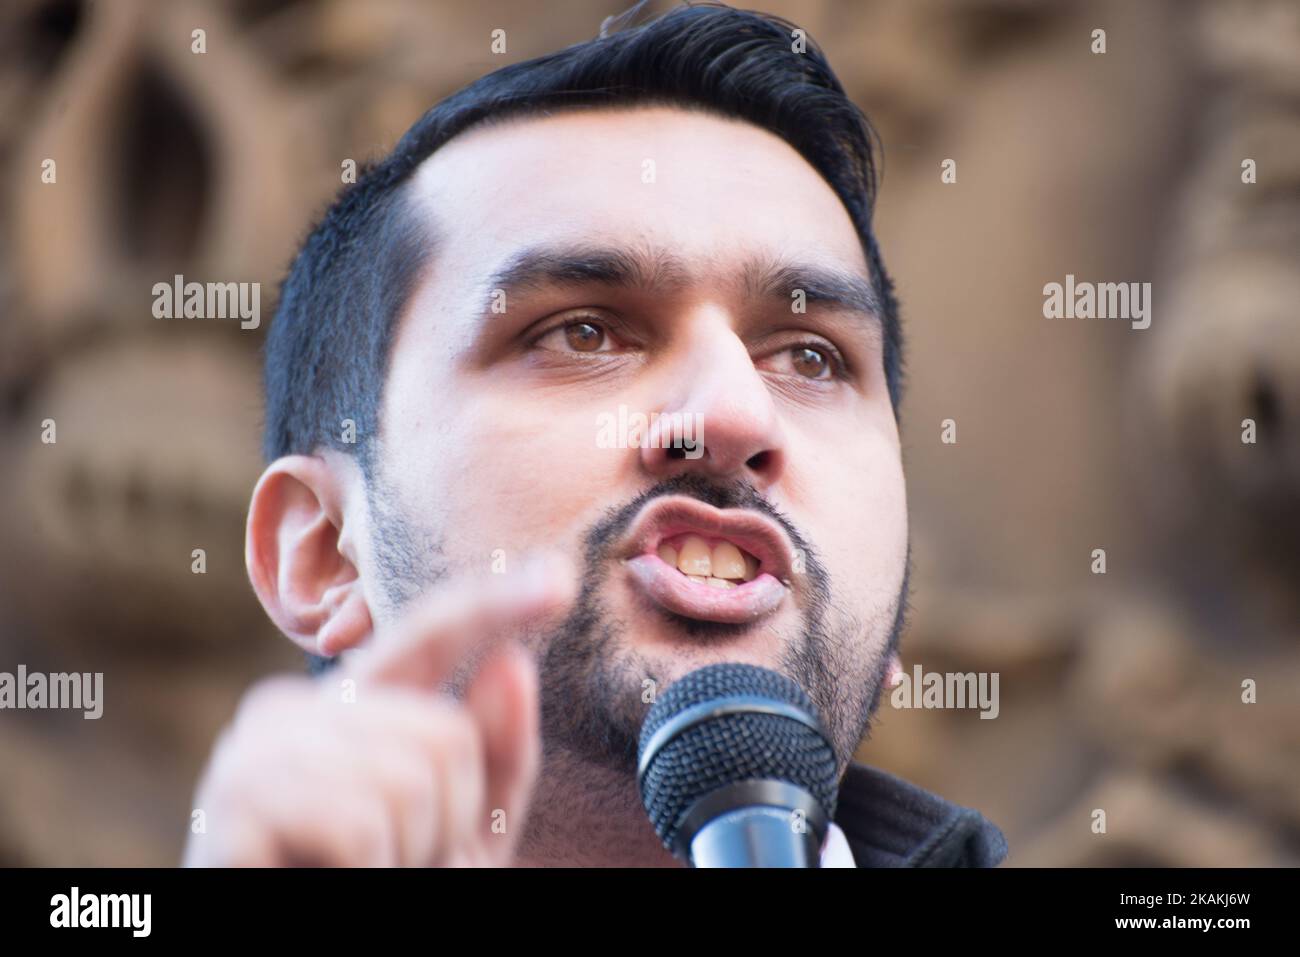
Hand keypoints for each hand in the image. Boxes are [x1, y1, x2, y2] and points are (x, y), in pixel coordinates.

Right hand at [182, 556, 573, 866]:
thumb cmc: (377, 892)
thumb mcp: (459, 830)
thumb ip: (493, 753)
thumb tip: (513, 661)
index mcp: (350, 707)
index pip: (430, 635)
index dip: (495, 605)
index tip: (561, 579)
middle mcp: (294, 709)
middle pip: (446, 734)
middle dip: (447, 822)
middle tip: (392, 863)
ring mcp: (253, 751)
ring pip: (410, 781)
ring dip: (407, 856)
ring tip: (358, 874)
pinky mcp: (232, 805)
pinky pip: (358, 827)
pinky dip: (369, 873)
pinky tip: (323, 881)